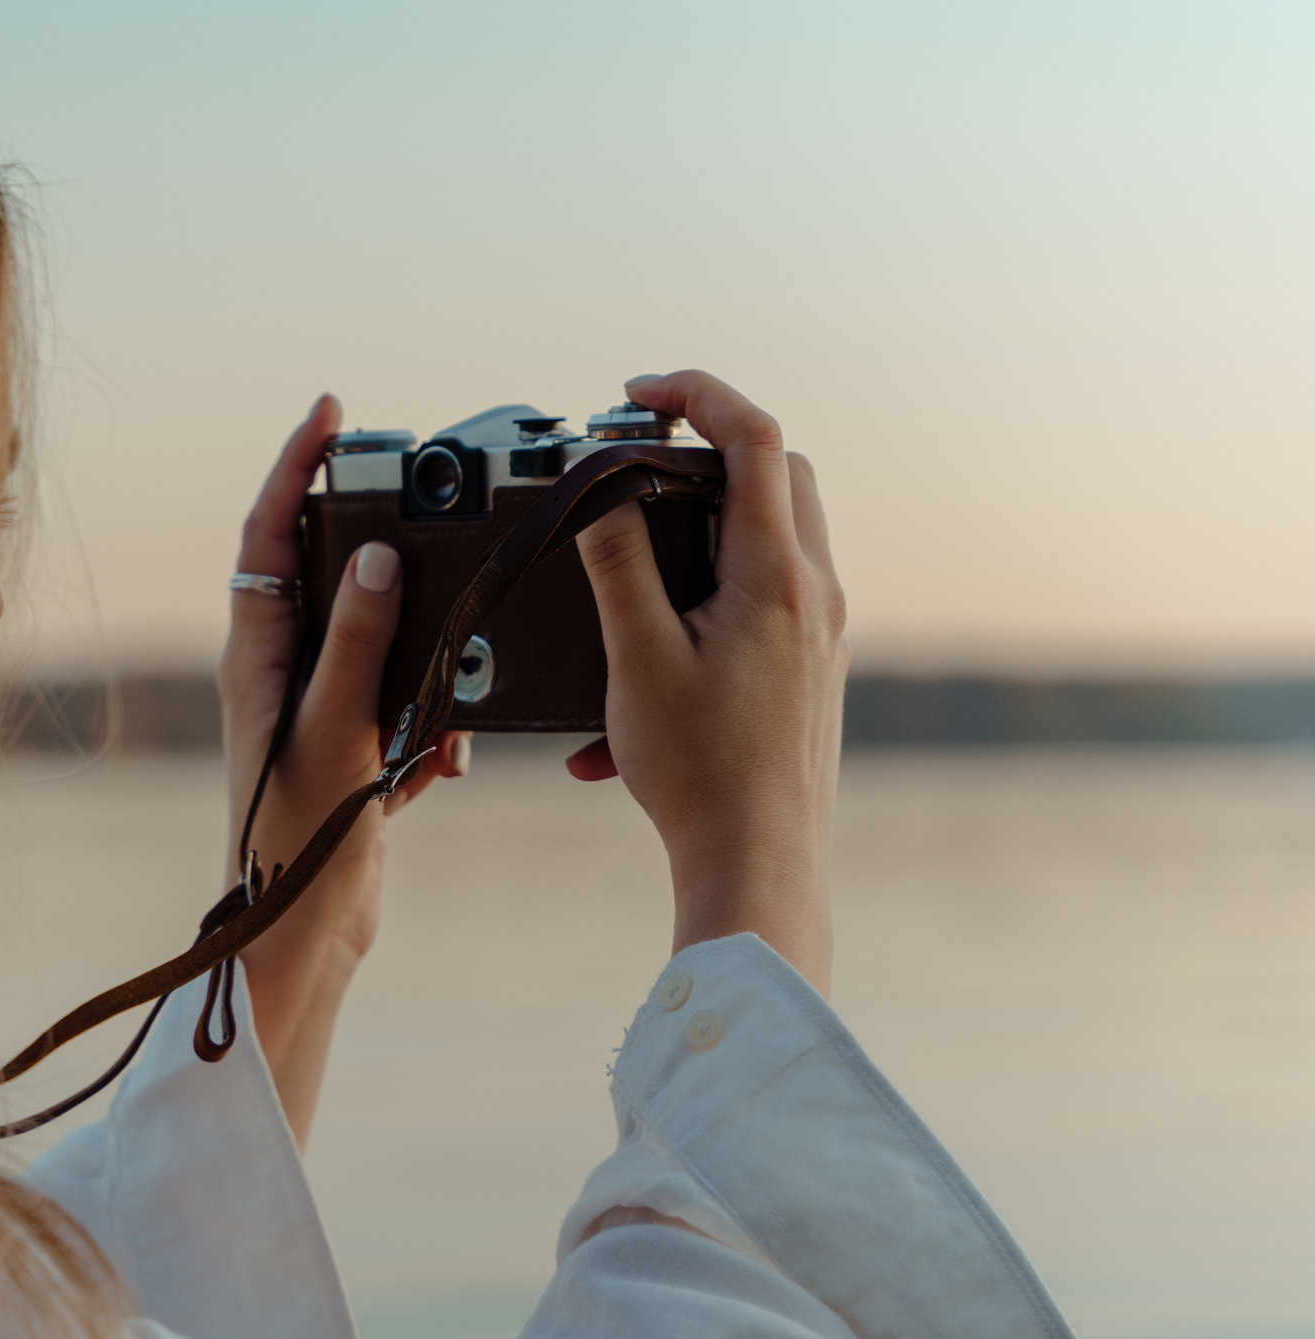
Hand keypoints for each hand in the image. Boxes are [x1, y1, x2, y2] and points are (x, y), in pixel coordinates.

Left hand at [220, 394, 467, 1145]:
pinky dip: (431, 723)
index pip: (270, 537)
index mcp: (256, 657)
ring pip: (376, 644)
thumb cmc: (292, 845)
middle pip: (327, 576)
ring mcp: (316, 716)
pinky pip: (403, 711)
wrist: (298, 946)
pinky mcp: (351, 758)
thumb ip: (357, 641)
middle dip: (377, 545)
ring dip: (419, 647)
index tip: (330, 412)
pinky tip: (444, 758)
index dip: (295, 467)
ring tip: (444, 671)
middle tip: (423, 504)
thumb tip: (379, 552)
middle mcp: (280, 677)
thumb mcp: (331, 730)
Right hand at [569, 370, 846, 993]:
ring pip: (775, 536)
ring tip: (629, 570)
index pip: (753, 436)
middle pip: (779, 474)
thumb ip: (618, 563)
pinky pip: (765, 600)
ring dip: (706, 526)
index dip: (697, 393)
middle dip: (708, 450)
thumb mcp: (636, 658)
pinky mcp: (810, 669)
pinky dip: (707, 599)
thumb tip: (602, 490)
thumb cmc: (699, 772)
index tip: (639, 394)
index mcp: (776, 574)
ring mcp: (819, 632)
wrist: (759, 862)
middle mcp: (814, 592)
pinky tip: (641, 677)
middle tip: (637, 459)